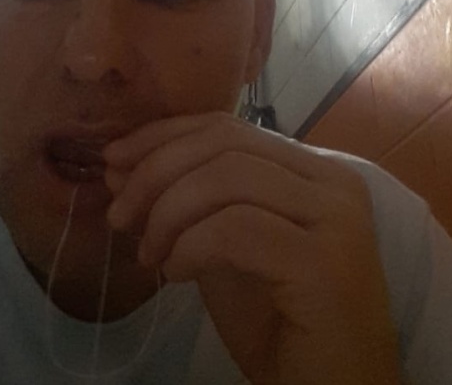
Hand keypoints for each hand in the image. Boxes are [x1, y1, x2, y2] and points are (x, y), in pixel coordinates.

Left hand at [104, 112, 401, 384]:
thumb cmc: (278, 322)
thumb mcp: (222, 249)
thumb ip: (186, 205)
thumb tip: (122, 167)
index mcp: (314, 171)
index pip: (227, 128)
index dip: (164, 136)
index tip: (115, 160)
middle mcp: (334, 182)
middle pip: (224, 144)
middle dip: (155, 171)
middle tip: (118, 214)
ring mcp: (336, 220)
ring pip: (227, 178)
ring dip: (168, 212)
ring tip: (147, 254)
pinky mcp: (325, 263)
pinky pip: (235, 229)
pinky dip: (190, 246)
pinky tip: (174, 275)